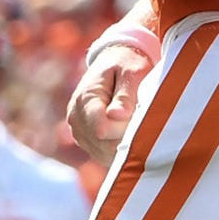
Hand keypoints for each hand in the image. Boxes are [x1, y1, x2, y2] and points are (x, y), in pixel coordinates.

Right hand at [68, 42, 152, 162]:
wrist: (114, 64)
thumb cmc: (126, 65)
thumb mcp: (131, 73)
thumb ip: (125, 95)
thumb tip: (117, 116)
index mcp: (85, 98)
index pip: (102, 129)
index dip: (125, 128)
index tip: (140, 116)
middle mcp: (76, 118)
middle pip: (103, 144)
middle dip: (127, 137)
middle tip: (142, 118)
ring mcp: (79, 132)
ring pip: (104, 153)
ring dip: (124, 144)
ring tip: (135, 122)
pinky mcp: (87, 142)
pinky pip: (105, 156)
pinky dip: (119, 149)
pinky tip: (130, 133)